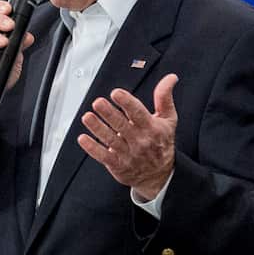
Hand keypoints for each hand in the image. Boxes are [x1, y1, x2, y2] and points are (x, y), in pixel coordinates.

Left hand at [78, 73, 177, 200]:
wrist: (160, 176)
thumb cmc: (161, 143)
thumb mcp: (168, 120)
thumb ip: (164, 98)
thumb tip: (170, 78)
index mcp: (151, 128)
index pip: (139, 113)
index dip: (127, 103)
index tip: (117, 93)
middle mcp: (139, 141)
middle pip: (122, 125)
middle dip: (109, 113)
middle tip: (97, 102)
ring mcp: (128, 154)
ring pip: (110, 140)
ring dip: (98, 128)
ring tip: (87, 117)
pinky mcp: (118, 165)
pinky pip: (104, 156)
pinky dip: (92, 148)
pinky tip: (83, 138)